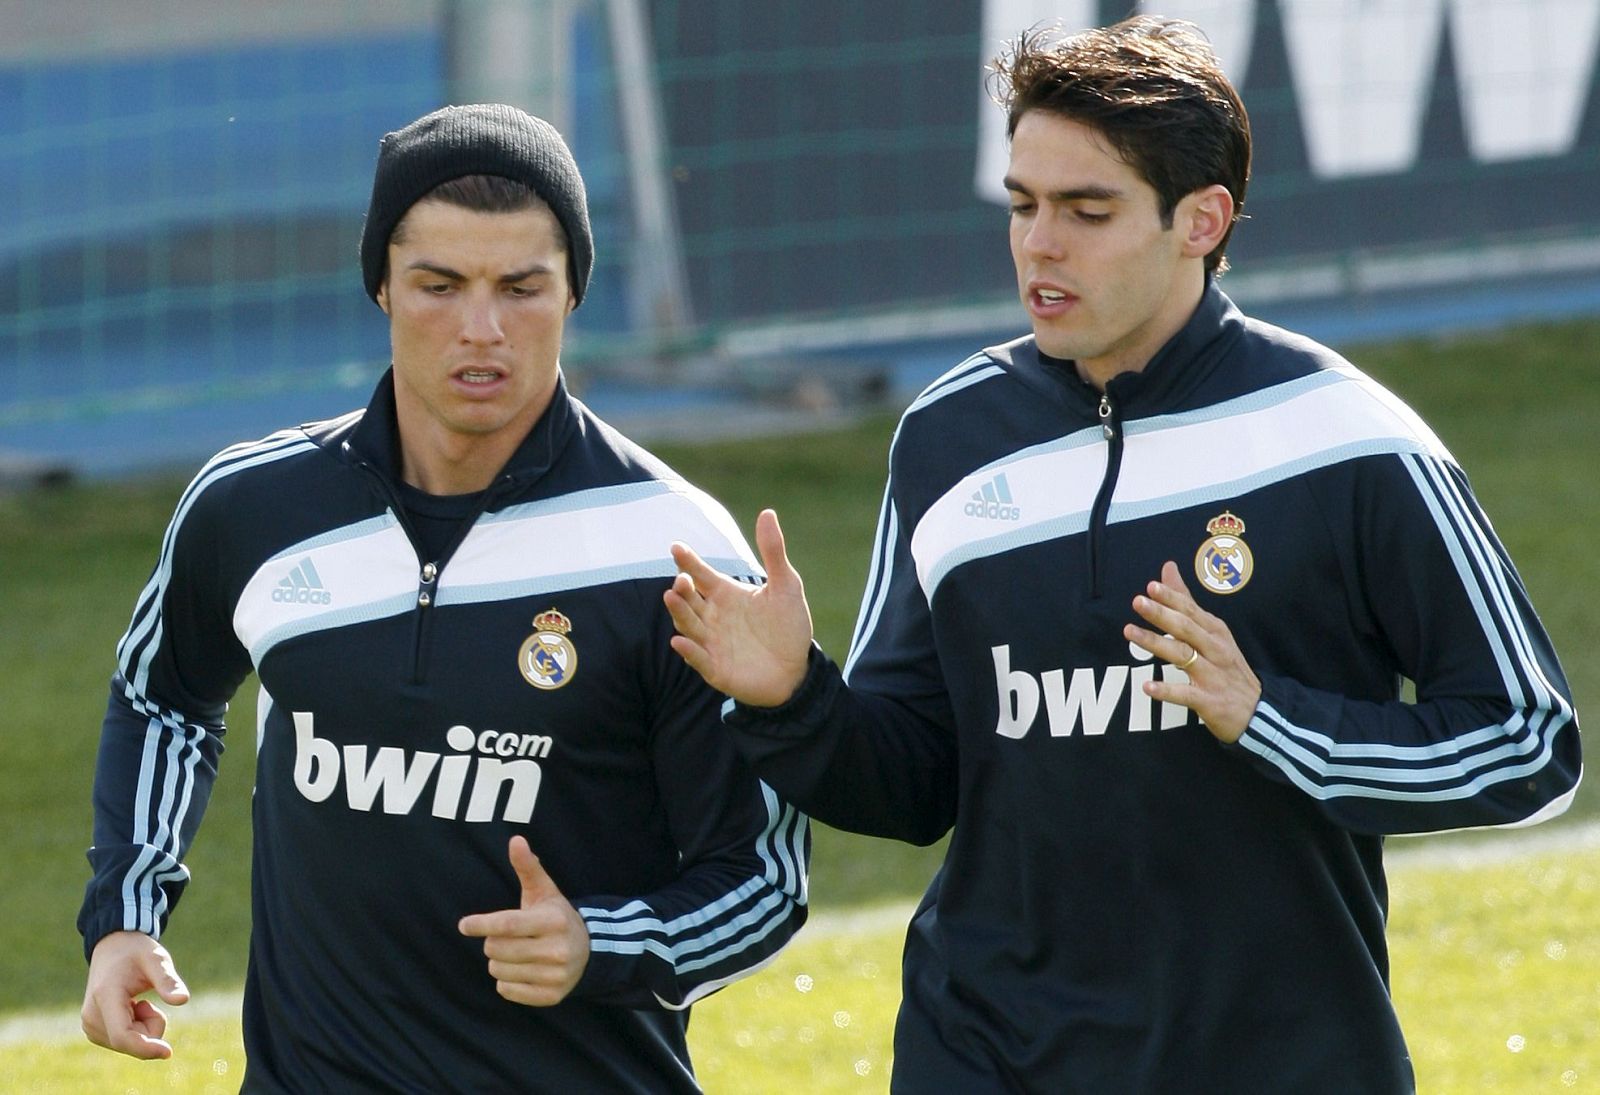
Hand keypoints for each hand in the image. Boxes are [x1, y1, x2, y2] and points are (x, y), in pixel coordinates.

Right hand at [81, 930, 189, 1058]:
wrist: (112, 948)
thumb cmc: (137, 952)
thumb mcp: (157, 959)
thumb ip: (168, 980)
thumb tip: (182, 1000)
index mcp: (106, 996)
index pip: (123, 1035)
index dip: (145, 1048)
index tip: (168, 1052)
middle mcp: (91, 1015)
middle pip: (130, 1041)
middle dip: (151, 1027)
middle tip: (148, 1001)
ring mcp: (90, 1025)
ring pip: (128, 1044)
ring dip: (143, 1027)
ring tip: (137, 1001)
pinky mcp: (93, 1031)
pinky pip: (124, 1042)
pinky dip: (136, 1028)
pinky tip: (130, 1008)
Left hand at [458, 836, 589, 1006]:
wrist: (587, 950)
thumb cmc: (555, 916)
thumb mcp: (544, 890)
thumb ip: (528, 866)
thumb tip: (516, 840)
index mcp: (554, 921)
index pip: (508, 925)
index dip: (482, 924)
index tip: (464, 925)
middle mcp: (557, 950)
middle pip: (498, 950)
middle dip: (492, 942)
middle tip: (504, 937)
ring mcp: (555, 975)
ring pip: (499, 971)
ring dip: (498, 961)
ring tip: (514, 953)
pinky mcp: (551, 996)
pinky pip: (507, 991)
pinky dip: (506, 981)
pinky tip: (520, 969)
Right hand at [665, 508, 813, 706]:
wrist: (797, 669)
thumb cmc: (788, 626)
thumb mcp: (786, 585)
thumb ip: (773, 551)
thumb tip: (767, 512)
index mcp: (725, 594)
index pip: (701, 574)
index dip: (688, 561)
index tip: (677, 547)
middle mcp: (713, 616)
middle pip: (689, 599)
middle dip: (682, 588)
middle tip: (681, 579)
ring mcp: (712, 642)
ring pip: (688, 624)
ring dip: (679, 612)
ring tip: (672, 597)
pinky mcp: (716, 668)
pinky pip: (698, 658)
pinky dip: (689, 651)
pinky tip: (680, 641)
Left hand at [1124, 560, 1261, 742]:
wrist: (1258, 710)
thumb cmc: (1228, 666)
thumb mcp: (1212, 632)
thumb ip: (1186, 602)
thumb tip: (1167, 568)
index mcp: (1214, 631)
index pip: (1190, 610)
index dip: (1171, 598)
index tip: (1150, 586)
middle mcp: (1215, 649)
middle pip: (1186, 628)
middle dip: (1161, 614)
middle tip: (1138, 602)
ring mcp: (1213, 675)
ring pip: (1182, 655)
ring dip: (1155, 643)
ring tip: (1130, 632)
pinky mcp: (1209, 701)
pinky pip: (1186, 694)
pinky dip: (1167, 691)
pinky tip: (1148, 687)